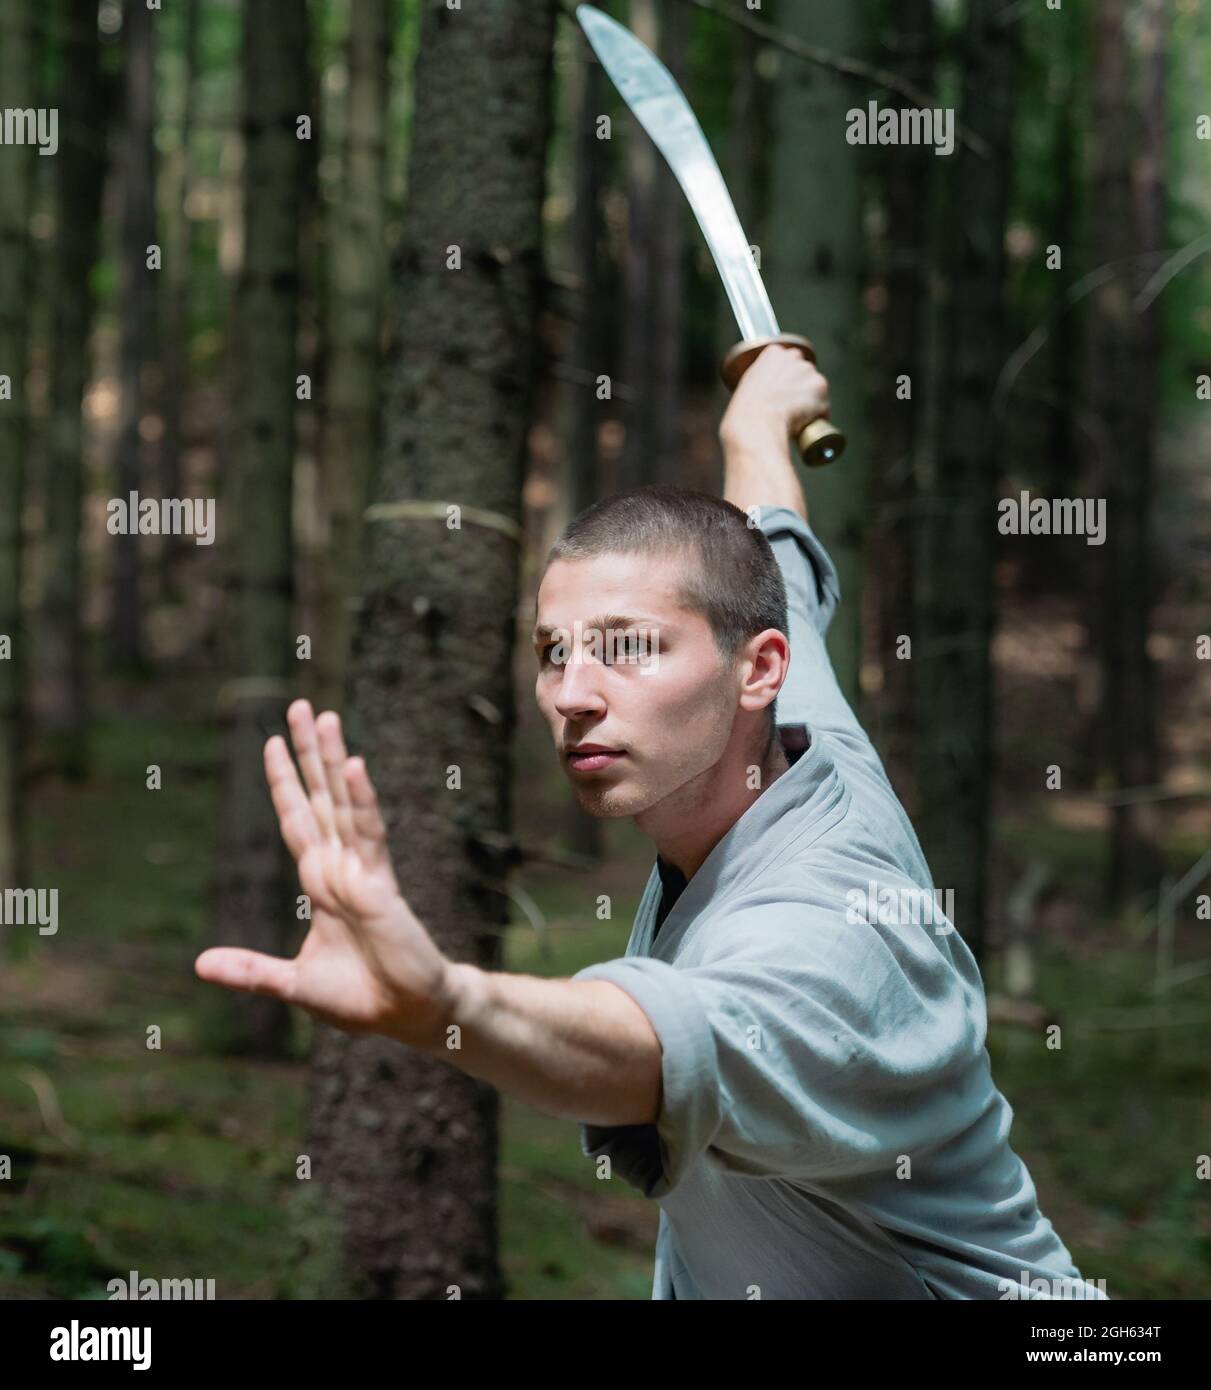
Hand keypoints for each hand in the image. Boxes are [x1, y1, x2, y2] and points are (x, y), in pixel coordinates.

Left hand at [195, 699, 455, 1049]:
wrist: (408, 1016)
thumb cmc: (360, 998)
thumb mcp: (292, 984)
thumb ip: (251, 970)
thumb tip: (199, 964)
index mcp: (320, 882)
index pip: (297, 820)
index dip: (284, 783)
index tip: (270, 742)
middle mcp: (340, 866)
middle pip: (320, 796)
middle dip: (308, 753)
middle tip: (301, 706)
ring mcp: (362, 871)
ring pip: (343, 803)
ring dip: (333, 760)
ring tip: (325, 716)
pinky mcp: (381, 885)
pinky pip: (369, 834)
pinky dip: (361, 801)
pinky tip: (354, 768)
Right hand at [719, 343, 830, 455]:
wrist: (758, 424)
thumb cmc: (746, 413)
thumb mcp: (747, 388)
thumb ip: (761, 382)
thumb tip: (768, 394)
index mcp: (773, 353)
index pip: (788, 360)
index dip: (787, 378)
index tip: (783, 391)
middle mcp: (793, 357)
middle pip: (804, 371)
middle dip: (801, 387)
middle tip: (791, 406)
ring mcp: (809, 371)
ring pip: (816, 388)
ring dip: (811, 401)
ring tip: (796, 419)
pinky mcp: (821, 388)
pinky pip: (824, 406)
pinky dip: (818, 416)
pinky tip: (805, 425)